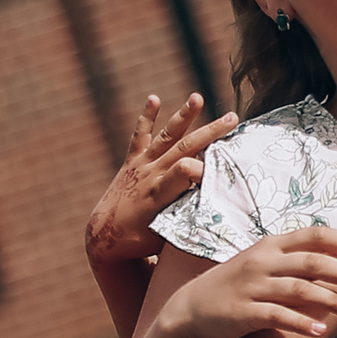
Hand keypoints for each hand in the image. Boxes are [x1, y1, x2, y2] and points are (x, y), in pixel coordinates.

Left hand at [87, 94, 237, 265]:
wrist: (104, 236)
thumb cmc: (140, 241)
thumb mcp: (167, 236)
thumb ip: (190, 221)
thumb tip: (222, 213)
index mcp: (159, 194)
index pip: (185, 171)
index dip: (204, 167)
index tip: (222, 168)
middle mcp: (151, 174)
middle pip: (184, 147)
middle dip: (209, 133)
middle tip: (233, 119)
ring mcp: (141, 165)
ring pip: (166, 136)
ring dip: (183, 116)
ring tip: (198, 96)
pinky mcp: (132, 161)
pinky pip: (139, 136)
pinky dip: (146, 118)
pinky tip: (154, 98)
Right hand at [158, 226, 336, 337]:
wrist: (191, 308)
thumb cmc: (238, 286)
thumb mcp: (265, 264)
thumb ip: (299, 261)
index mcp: (273, 245)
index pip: (316, 235)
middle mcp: (264, 261)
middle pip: (314, 262)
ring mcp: (253, 286)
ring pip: (300, 289)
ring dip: (333, 301)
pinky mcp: (243, 312)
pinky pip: (277, 316)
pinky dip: (300, 322)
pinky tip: (320, 331)